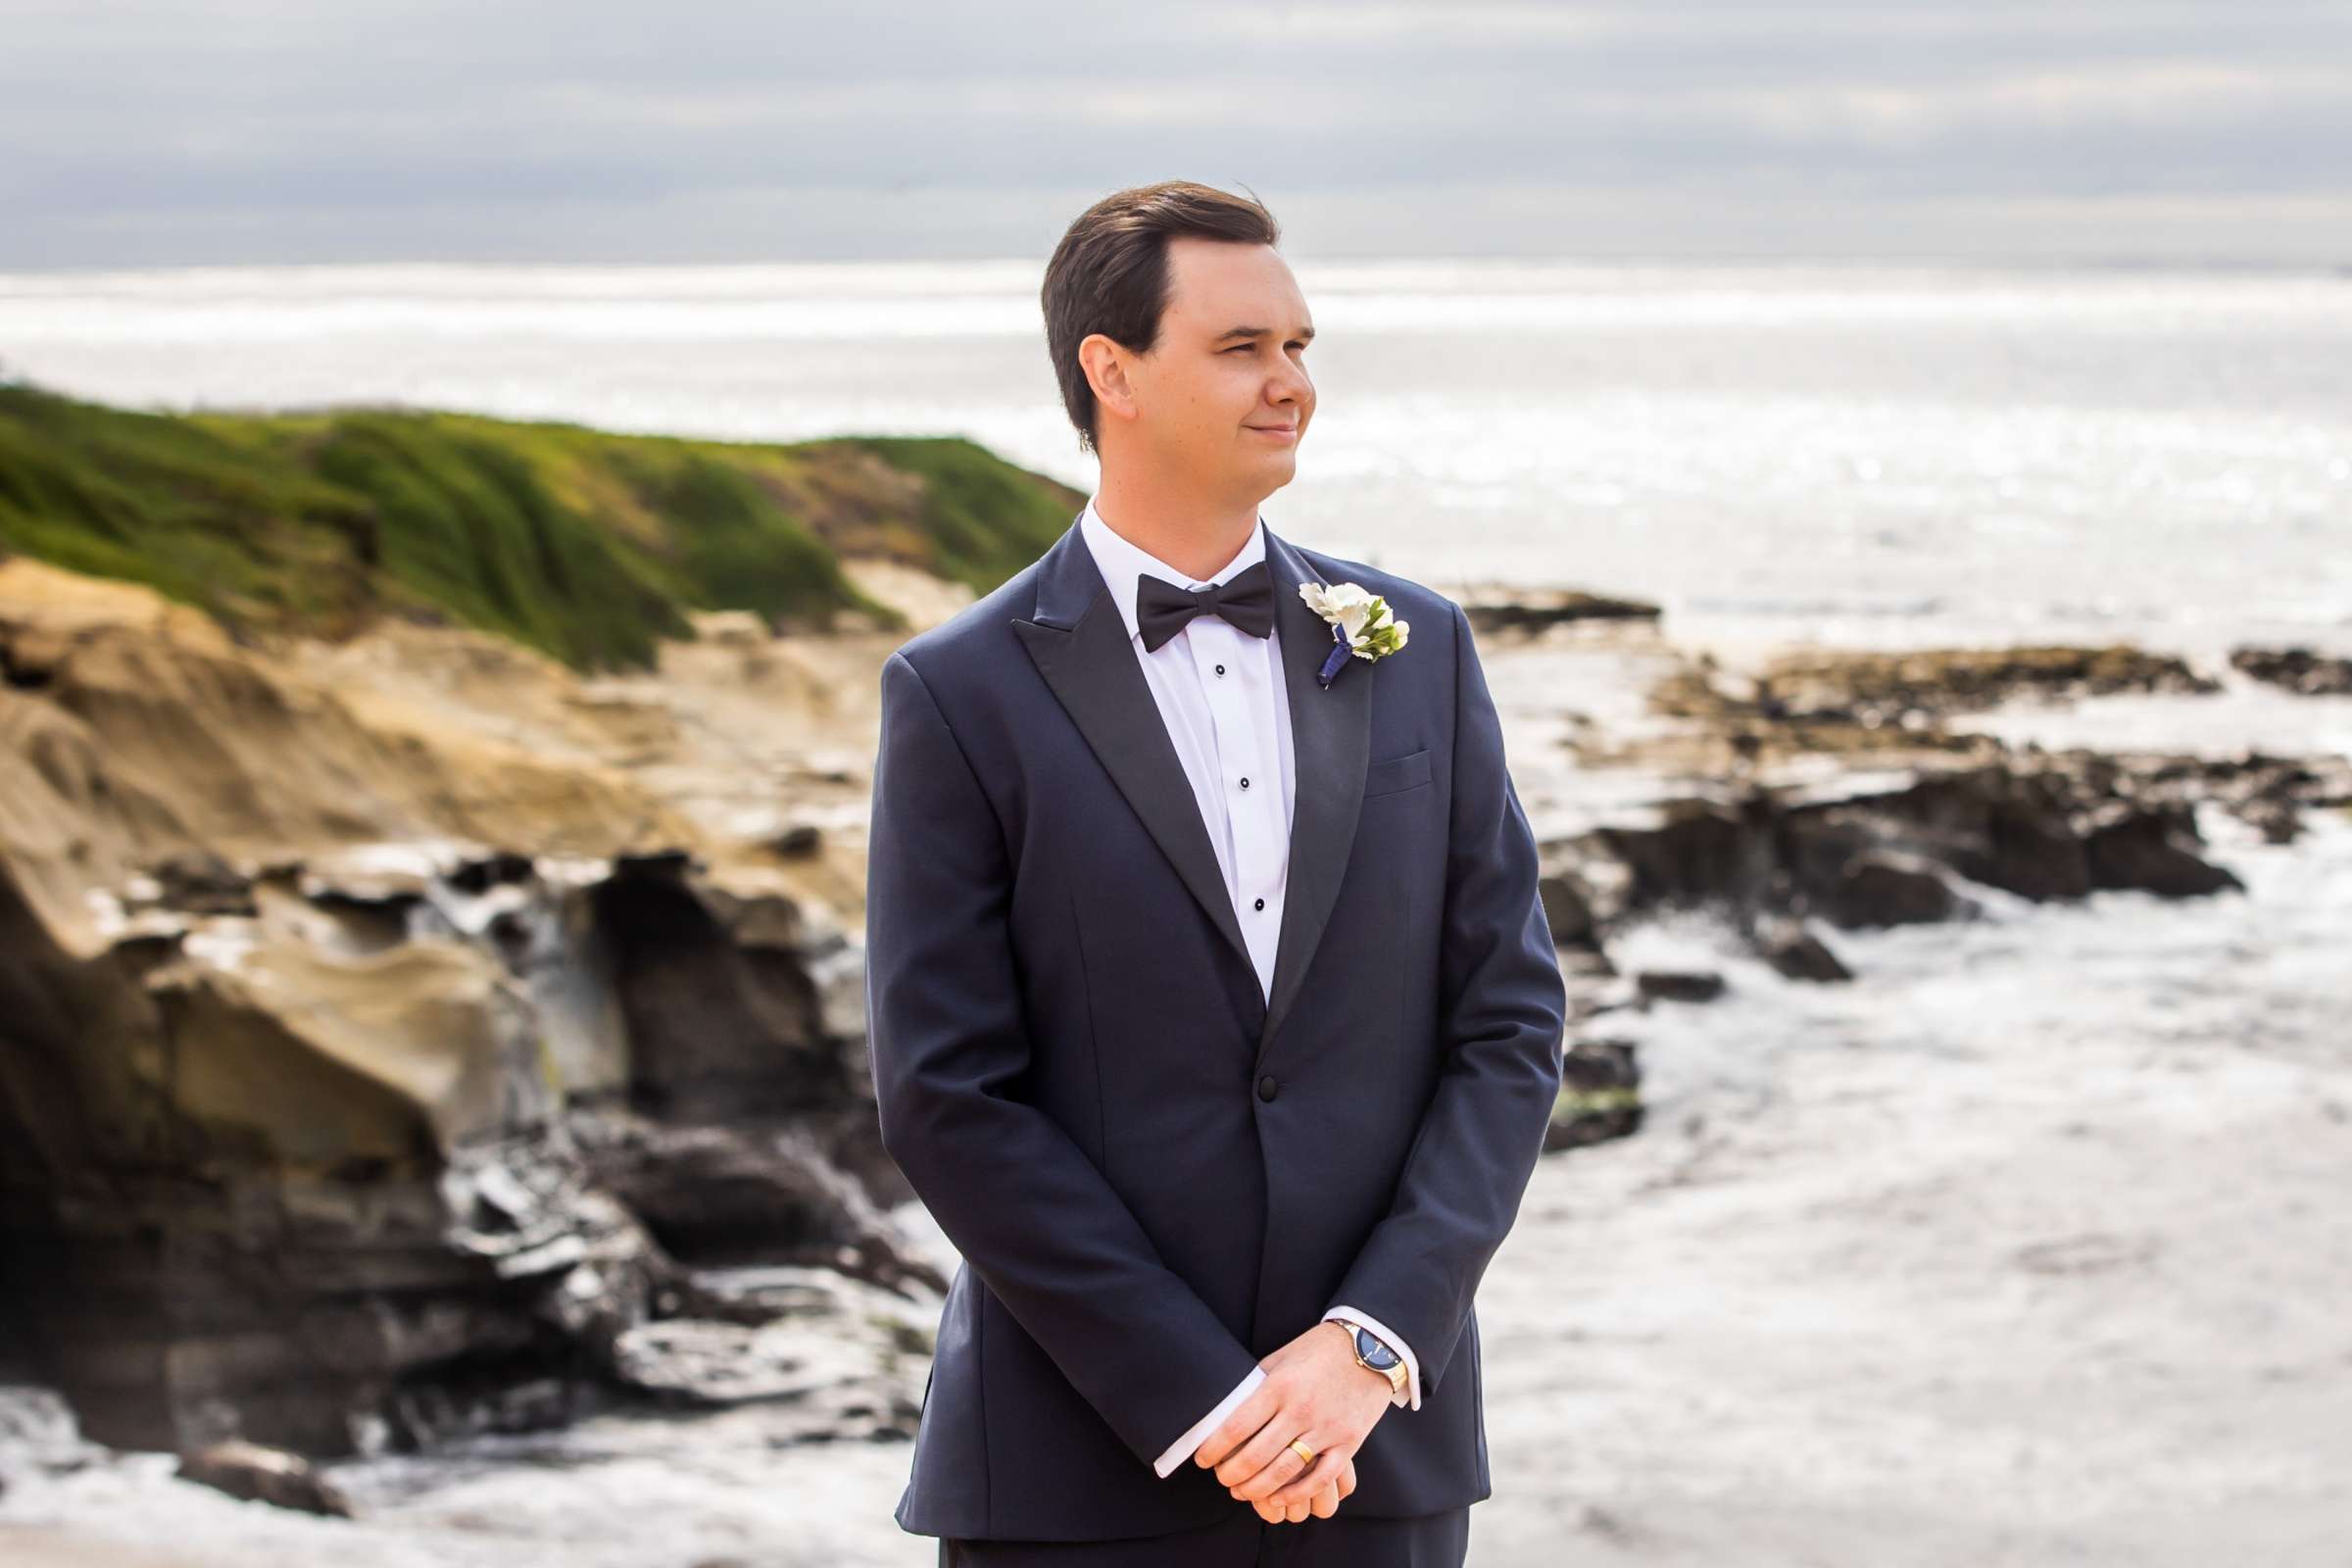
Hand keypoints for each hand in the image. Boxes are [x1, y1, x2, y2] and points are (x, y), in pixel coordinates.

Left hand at [1191, 1321, 1392, 1520]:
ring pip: (1284, 1472)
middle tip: (1222, 1480)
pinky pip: (1320, 1478)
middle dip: (1231, 1474)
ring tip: (1242, 1492)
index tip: (1203, 1460)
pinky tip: (1278, 1497)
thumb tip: (1225, 1409)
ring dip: (1257, 1489)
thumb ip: (1256, 1385)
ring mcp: (1326, 1428)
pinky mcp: (1349, 1442)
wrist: (1371, 1346)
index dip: (1213, 1449)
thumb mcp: (1281, 1359)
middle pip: (1255, 1456)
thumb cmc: (1318, 1350)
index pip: (1235, 1427)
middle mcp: (1300, 1409)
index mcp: (1278, 1386)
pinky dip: (1296, 1494)